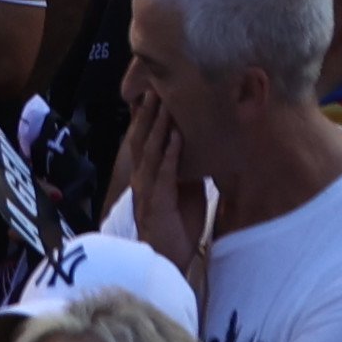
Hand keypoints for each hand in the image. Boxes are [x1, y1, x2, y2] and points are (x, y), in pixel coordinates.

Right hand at [116, 78, 210, 279]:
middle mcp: (142, 177)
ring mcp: (147, 190)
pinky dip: (171, 154)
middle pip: (142, 137)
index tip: (149, 88)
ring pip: (150, 151)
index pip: (142, 137)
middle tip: (154, 84)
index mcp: (146, 173)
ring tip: (164, 101)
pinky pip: (164, 174)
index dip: (144, 114)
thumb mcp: (184, 188)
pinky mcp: (158, 203)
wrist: (169, 258)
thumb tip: (200, 141)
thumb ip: (186, 165)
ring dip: (158, 126)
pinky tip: (178, 137)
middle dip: (148, 111)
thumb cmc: (177, 223)